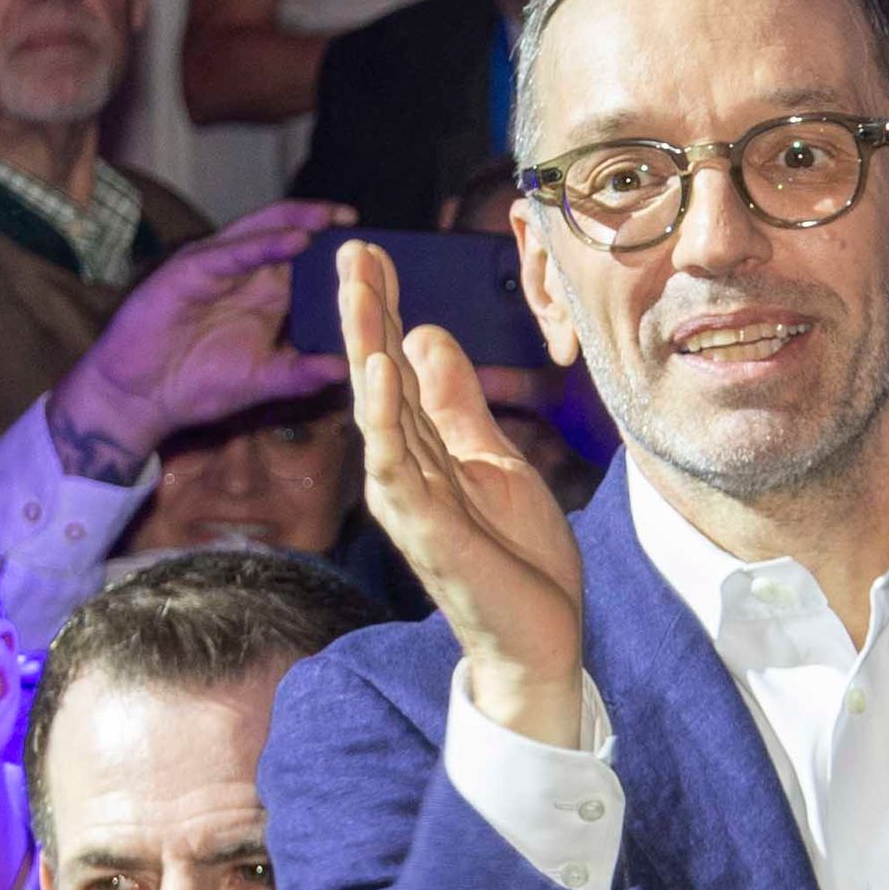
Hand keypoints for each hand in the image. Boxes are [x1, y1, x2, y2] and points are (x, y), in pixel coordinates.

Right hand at [52, 200, 353, 479]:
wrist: (140, 400)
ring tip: (331, 218)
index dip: (336, 249)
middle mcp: (243, 273)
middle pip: (286, 233)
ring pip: (260, 232)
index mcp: (264, 292)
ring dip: (296, 221)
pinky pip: (227, 254)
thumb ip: (301, 373)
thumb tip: (346, 369)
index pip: (307, 258)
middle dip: (321, 222)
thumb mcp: (261, 380)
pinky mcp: (186, 273)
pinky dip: (260, 245)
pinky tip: (293, 241)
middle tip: (357, 219)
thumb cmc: (197, 386)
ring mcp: (214, 269)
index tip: (376, 246)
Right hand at [344, 235, 588, 742]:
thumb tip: (424, 336)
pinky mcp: (427, 532)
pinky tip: (378, 377)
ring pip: (378, 417)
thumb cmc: (513, 556)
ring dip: (366, 357)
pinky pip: (398, 470)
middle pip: (376, 380)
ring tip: (360, 300)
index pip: (395, 364)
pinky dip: (384, 421)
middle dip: (363, 315)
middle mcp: (404, 470)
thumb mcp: (493, 458)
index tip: (370, 250)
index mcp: (423, 449)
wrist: (538, 638)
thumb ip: (458, 404)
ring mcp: (411, 502)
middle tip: (350, 252)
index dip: (382, 307)